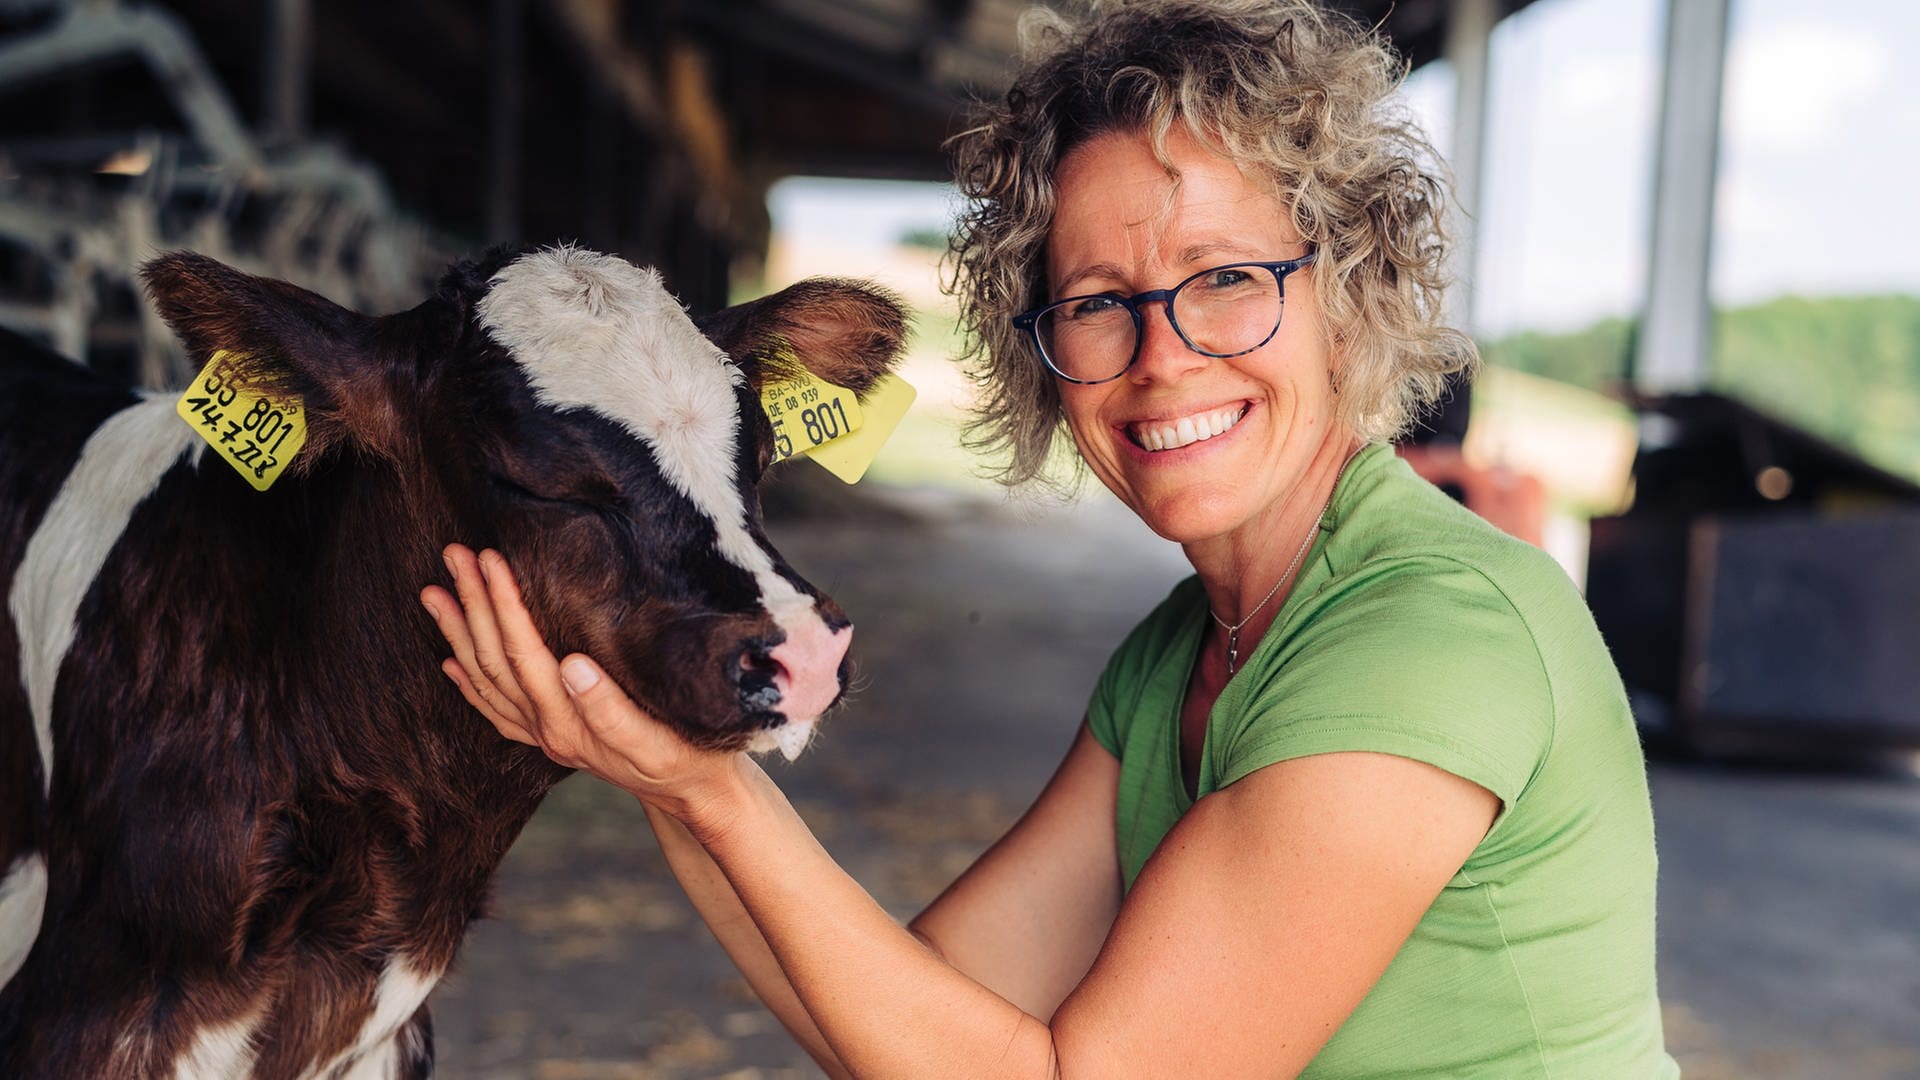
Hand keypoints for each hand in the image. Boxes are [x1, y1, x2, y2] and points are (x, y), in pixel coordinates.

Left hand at [420, 543, 749, 827]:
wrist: (696, 797)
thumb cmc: (689, 759)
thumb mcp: (660, 738)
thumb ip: (611, 708)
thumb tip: (571, 665)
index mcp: (567, 726)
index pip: (523, 654)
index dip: (504, 605)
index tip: (490, 559)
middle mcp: (546, 731)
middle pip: (495, 662)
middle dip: (473, 605)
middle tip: (453, 555)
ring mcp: (544, 737)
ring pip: (486, 681)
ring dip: (459, 634)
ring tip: (434, 593)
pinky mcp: (552, 738)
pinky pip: (496, 710)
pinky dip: (468, 684)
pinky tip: (451, 662)